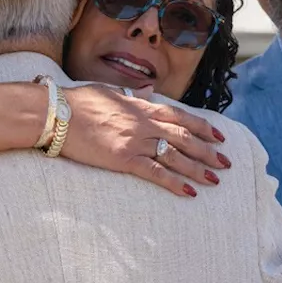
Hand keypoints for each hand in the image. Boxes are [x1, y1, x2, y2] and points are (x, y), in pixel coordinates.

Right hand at [57, 84, 229, 196]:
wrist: (56, 114)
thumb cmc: (78, 102)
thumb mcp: (110, 92)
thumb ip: (133, 95)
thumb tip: (148, 90)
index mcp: (141, 106)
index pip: (180, 116)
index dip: (201, 127)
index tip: (218, 136)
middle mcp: (143, 123)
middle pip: (184, 137)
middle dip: (207, 151)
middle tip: (225, 163)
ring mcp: (135, 141)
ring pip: (175, 156)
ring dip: (197, 168)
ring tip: (215, 179)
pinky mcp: (123, 159)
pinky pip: (155, 173)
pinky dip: (174, 182)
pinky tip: (189, 192)